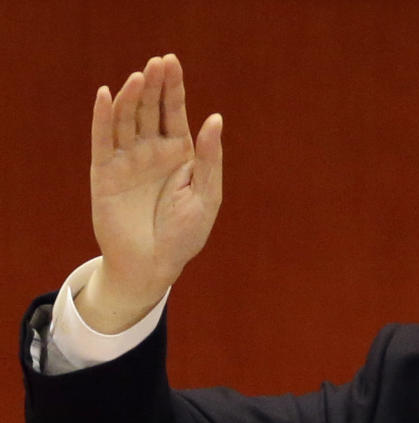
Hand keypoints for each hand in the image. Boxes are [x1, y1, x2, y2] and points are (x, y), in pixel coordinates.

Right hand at [80, 53, 222, 331]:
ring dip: (132, 98)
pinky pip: (103, 139)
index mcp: (179, 154)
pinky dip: (104, 117)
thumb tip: (215, 118)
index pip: (175, 113)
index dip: (173, 88)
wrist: (154, 264)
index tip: (172, 62)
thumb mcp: (207, 196)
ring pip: (127, 120)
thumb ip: (210, 159)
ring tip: (139, 79)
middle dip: (154, 86)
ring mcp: (128, 160)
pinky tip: (108, 95)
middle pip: (151, 109)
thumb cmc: (185, 235)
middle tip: (157, 63)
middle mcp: (152, 151)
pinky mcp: (105, 172)